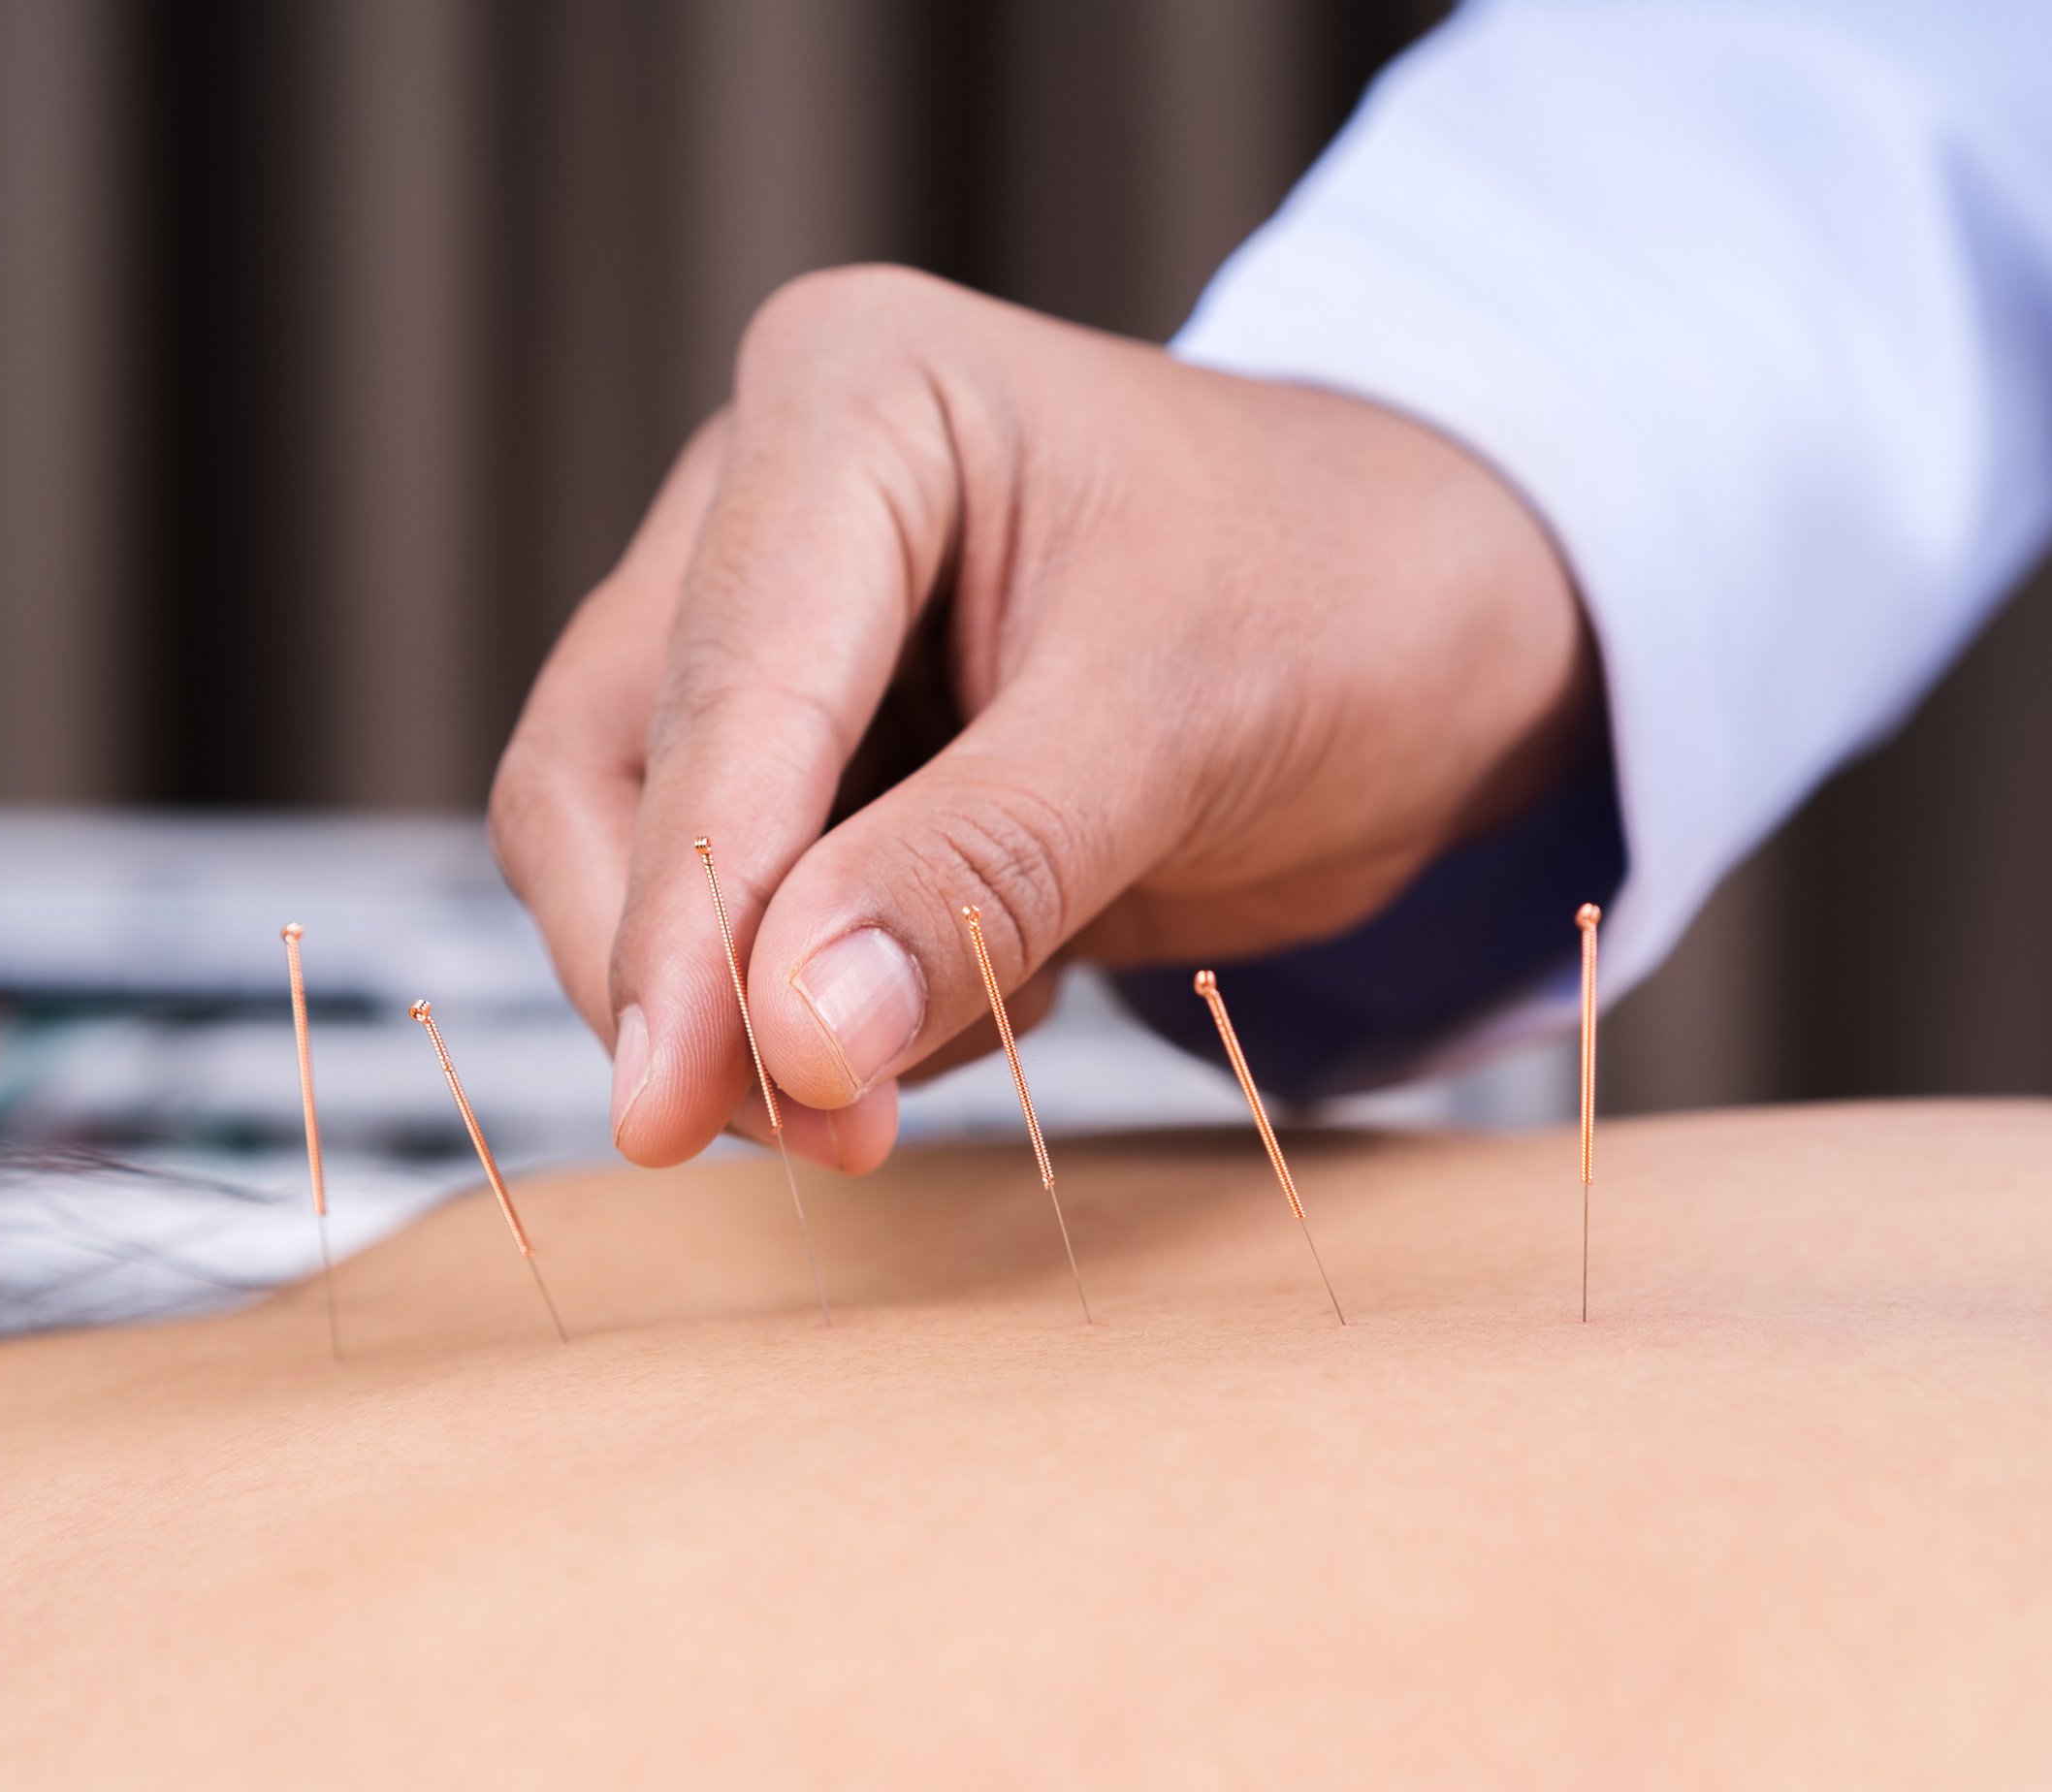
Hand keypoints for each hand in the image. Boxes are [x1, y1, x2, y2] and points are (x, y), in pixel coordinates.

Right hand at [492, 266, 1595, 1172]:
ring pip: (649, 863)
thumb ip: (980, 871)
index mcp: (853, 397)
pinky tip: (1007, 982)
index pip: (720, 685)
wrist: (1440, 624)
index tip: (678, 1100)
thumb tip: (792, 1038)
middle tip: (822, 1134)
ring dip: (769, 1006)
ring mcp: (782, 636)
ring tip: (993, 1023)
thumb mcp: (1186, 722)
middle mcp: (774, 498)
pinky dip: (839, 1001)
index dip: (686, 910)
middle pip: (612, 773)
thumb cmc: (1345, 596)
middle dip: (702, 975)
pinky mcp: (817, 759)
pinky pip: (746, 919)